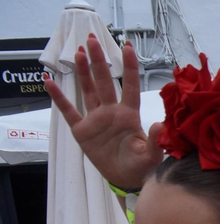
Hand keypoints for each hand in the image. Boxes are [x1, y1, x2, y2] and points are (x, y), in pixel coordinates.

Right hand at [43, 36, 163, 191]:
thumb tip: (159, 124)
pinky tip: (49, 81)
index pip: (129, 86)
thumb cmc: (141, 165)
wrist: (126, 179)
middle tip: (92, 39)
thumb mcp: (151, 155)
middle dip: (99, 61)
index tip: (127, 47)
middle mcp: (112, 112)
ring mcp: (96, 119)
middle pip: (104, 82)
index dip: (128, 67)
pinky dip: (58, 97)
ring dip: (83, 71)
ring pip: (88, 90)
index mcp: (129, 115)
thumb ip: (155, 140)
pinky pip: (68, 110)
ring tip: (79, 52)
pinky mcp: (82, 130)